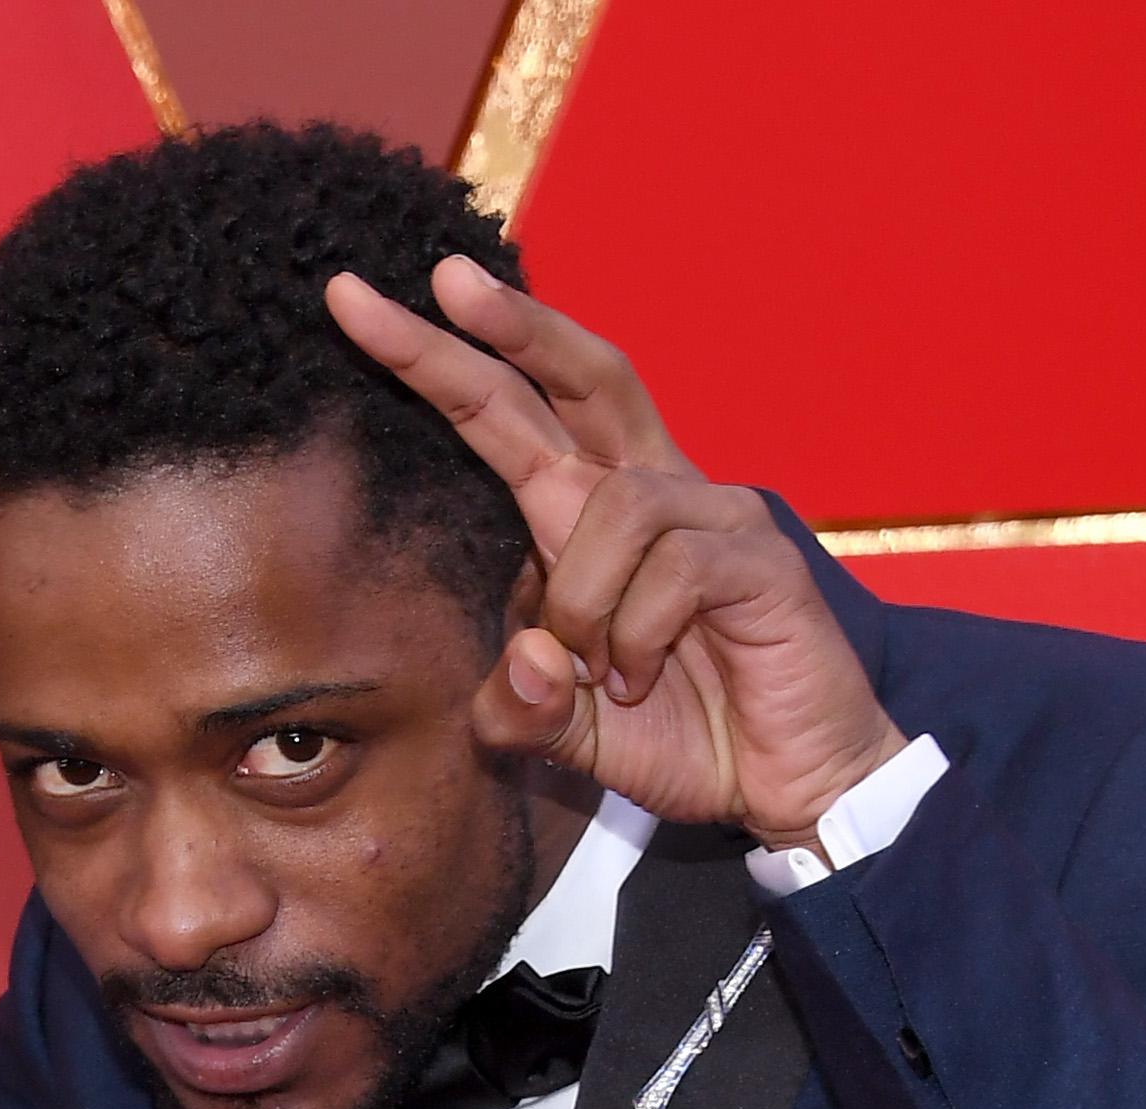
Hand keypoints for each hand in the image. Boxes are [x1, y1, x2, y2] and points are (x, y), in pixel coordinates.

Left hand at [326, 261, 905, 851]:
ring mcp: (715, 514)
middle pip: (584, 376)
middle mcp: (654, 493)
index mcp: (592, 515)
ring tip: (603, 674)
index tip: (355, 303)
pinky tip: (646, 675)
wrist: (790, 790)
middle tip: (446, 281)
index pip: (511, 413)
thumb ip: (520, 706)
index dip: (440, 358)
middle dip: (511, 326)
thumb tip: (525, 656)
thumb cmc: (683, 739)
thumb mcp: (568, 733)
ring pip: (614, 505)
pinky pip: (674, 567)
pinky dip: (639, 633)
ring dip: (582, 599)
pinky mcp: (760, 556)